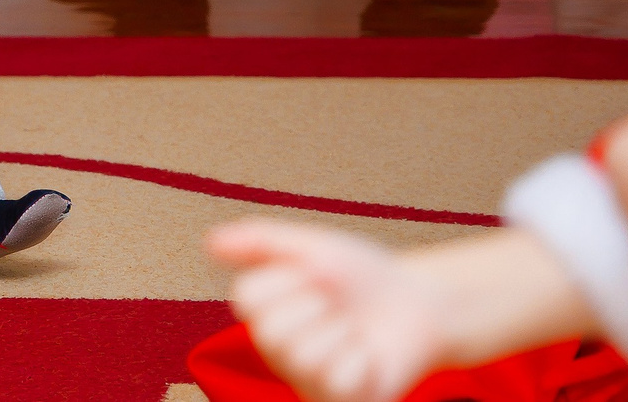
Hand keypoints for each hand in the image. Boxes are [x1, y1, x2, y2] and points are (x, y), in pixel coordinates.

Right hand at [208, 222, 453, 401]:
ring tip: (354, 332)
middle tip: (337, 306)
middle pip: (272, 332)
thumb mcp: (313, 246)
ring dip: (342, 333)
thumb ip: (260, 240)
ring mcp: (306, 379)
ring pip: (305, 357)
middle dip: (318, 307)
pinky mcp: (337, 401)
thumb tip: (208, 243)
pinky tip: (368, 357)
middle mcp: (277, 349)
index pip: (248, 298)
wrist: (419, 304)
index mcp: (263, 311)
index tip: (315, 276)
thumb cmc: (363, 276)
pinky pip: (339, 380)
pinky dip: (363, 361)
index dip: (289, 279)